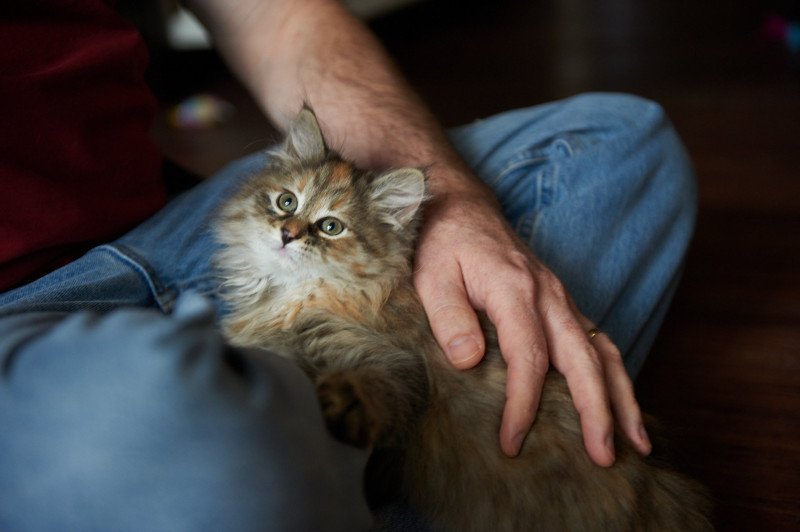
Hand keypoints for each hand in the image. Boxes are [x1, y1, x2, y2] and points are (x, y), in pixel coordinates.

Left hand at [413, 184, 652, 465]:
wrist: (460, 207)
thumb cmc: (441, 244)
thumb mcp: (430, 276)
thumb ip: (449, 317)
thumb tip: (470, 361)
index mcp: (515, 288)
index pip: (529, 357)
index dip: (523, 403)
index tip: (511, 441)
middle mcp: (549, 295)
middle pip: (585, 358)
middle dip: (598, 411)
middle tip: (603, 457)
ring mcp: (561, 299)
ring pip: (604, 351)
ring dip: (623, 398)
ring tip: (637, 443)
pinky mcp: (562, 304)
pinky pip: (598, 343)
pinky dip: (614, 377)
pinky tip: (621, 406)